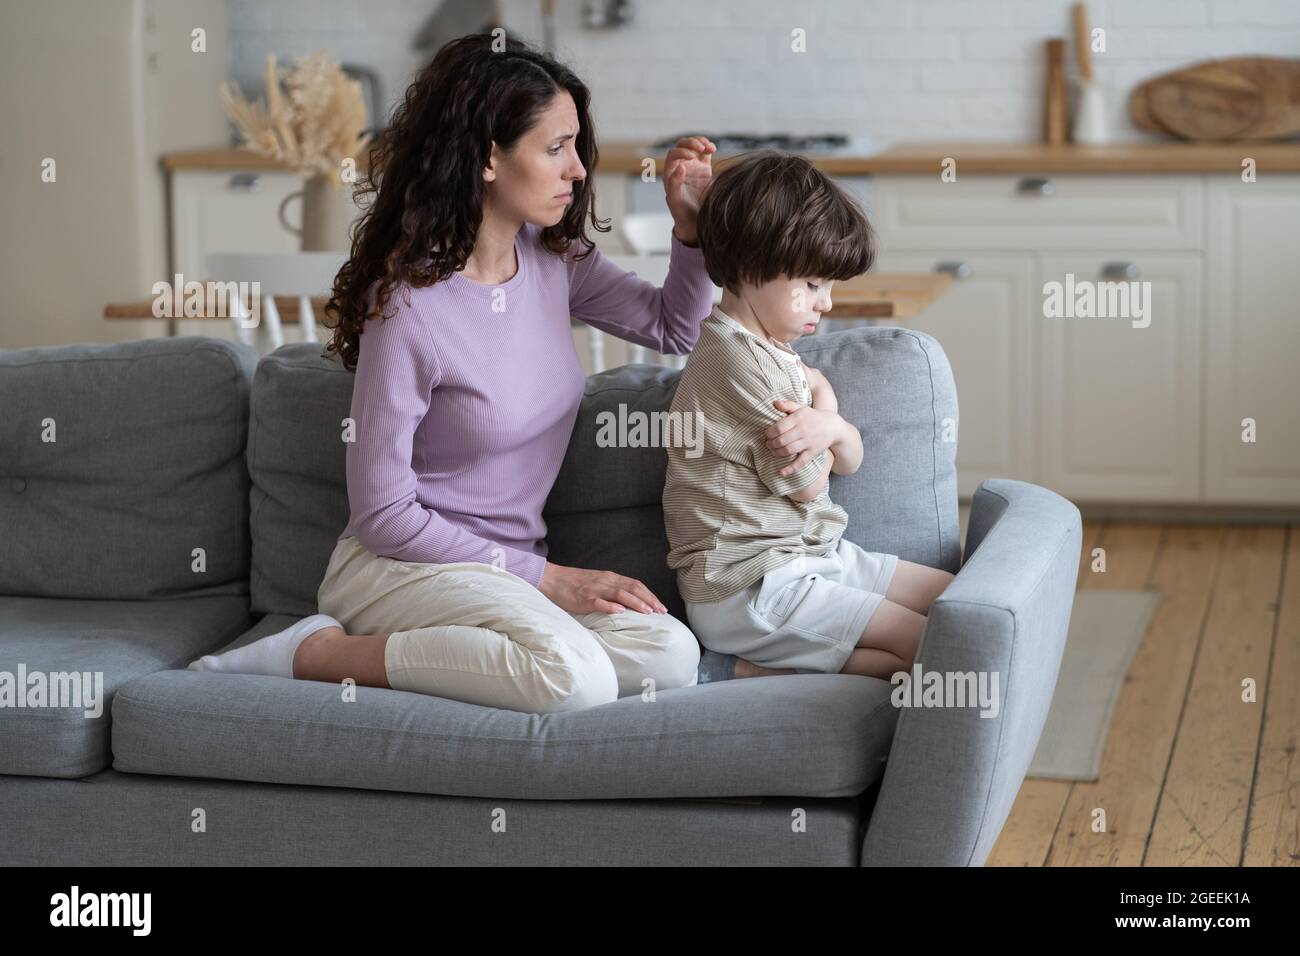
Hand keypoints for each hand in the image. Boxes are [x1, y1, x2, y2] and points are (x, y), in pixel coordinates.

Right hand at [538, 562, 668, 616]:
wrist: (553, 578)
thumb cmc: (576, 583)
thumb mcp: (598, 582)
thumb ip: (613, 589)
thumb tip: (630, 602)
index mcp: (611, 578)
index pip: (636, 584)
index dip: (650, 595)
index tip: (661, 606)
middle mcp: (606, 581)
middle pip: (632, 588)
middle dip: (649, 600)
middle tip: (661, 611)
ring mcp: (595, 589)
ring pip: (620, 594)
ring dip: (636, 602)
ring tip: (648, 612)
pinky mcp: (584, 598)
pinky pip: (599, 602)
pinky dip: (611, 606)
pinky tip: (620, 611)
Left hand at [663, 136, 715, 244]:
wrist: (694, 222)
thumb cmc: (681, 212)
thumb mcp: (674, 200)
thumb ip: (674, 183)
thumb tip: (680, 167)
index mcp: (670, 173)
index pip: (673, 155)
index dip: (682, 152)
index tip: (691, 157)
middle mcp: (680, 167)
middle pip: (683, 146)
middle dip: (691, 143)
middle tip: (701, 148)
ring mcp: (692, 167)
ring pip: (694, 147)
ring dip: (701, 142)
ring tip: (709, 147)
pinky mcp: (704, 169)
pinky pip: (705, 153)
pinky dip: (708, 148)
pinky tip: (713, 149)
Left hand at [766, 398, 847, 476]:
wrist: (833, 426)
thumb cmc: (812, 416)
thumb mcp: (801, 407)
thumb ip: (788, 405)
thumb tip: (775, 403)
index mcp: (798, 418)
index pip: (778, 427)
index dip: (769, 433)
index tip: (766, 435)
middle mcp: (803, 430)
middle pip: (781, 440)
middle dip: (771, 444)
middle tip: (768, 444)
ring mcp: (808, 442)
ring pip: (788, 450)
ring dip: (777, 453)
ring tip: (773, 452)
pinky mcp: (813, 452)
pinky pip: (800, 462)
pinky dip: (790, 469)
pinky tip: (781, 473)